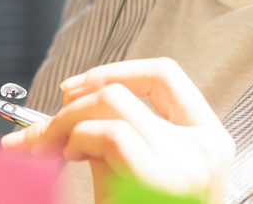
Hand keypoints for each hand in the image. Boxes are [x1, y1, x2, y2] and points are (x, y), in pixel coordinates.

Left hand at [0, 57, 232, 202]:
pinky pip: (110, 134)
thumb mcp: (138, 169)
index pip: (165, 75)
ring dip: (67, 122)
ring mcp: (188, 164)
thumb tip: (69, 98)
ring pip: (112, 103)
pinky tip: (69, 158)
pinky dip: (79, 138)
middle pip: (125, 92)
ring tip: (53, 149)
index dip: (114, 71)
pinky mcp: (163, 180)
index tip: (72, 89)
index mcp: (209, 139)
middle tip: (43, 131)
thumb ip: (118, 132)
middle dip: (71, 105)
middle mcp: (207, 147)